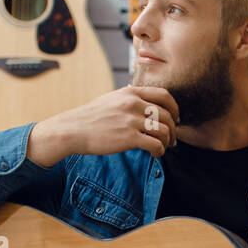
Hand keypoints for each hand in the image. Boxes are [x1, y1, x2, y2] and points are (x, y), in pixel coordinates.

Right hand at [28, 85, 180, 164]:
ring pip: (164, 130)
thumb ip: (130, 99)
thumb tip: (146, 104)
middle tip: (173, 139)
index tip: (174, 118)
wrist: (72, 129)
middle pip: (167, 114)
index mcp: (131, 92)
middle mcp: (133, 103)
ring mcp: (131, 120)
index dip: (174, 108)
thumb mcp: (111, 99)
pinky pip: (156, 144)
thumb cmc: (91, 118)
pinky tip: (155, 154)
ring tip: (163, 148)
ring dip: (168, 142)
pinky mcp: (129, 137)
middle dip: (174, 129)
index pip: (164, 95)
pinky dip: (160, 151)